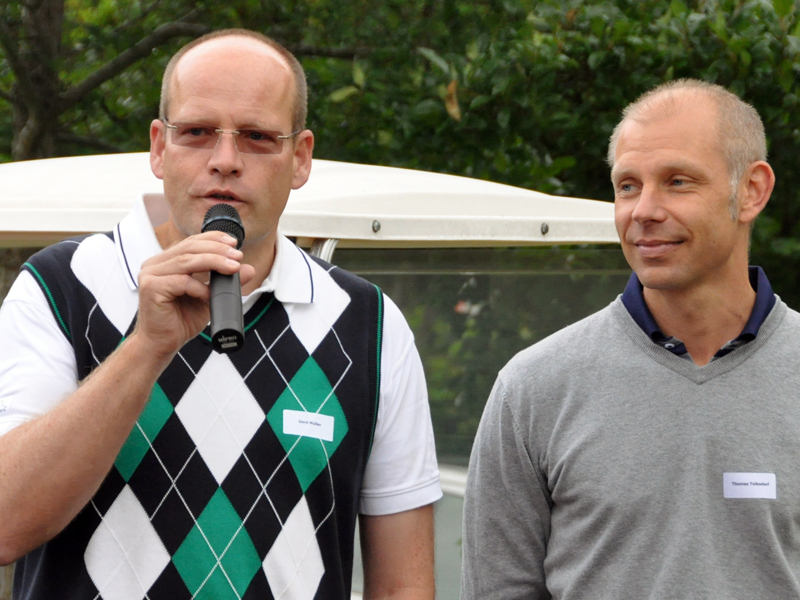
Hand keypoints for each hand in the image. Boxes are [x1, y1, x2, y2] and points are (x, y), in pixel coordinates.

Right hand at [134, 231, 255, 358]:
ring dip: (214, 262)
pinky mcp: (150, 288)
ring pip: (187, 261)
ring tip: (233, 267)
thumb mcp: (209, 297)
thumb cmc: (181, 320)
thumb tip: (249, 269)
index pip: (191, 242)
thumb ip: (225, 282)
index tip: (234, 243)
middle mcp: (155, 264)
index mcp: (165, 262)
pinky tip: (209, 294)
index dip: (213, 239)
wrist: (162, 344)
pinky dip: (199, 286)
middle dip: (217, 250)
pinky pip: (181, 281)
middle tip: (238, 256)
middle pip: (189, 248)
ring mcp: (150, 274)